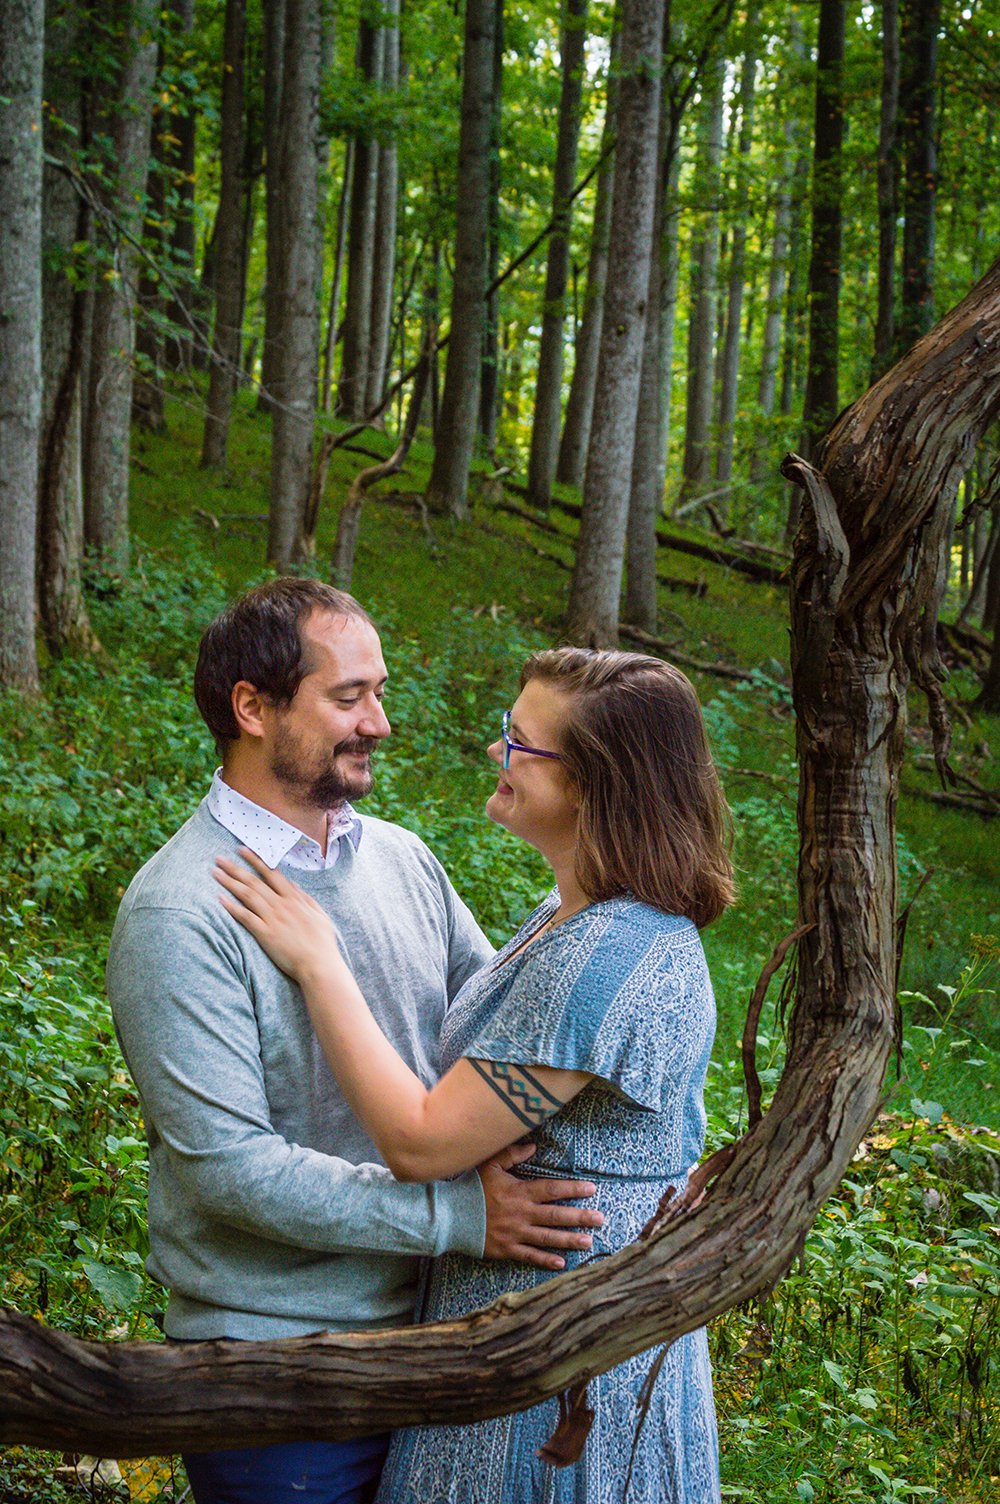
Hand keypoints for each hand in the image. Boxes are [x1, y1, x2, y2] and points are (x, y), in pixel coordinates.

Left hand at [214, 848, 343, 982]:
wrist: (319, 964)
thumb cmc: (322, 943)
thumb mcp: (320, 915)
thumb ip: (305, 899)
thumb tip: (293, 885)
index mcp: (294, 899)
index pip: (271, 873)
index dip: (256, 860)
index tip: (243, 850)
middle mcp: (281, 905)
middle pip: (254, 882)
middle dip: (236, 868)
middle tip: (220, 859)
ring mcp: (272, 919)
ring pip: (247, 895)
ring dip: (230, 882)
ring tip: (215, 873)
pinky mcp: (265, 934)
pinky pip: (245, 917)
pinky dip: (232, 907)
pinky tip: (220, 899)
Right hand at [478, 1142, 603, 1271]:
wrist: (450, 1216)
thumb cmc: (471, 1188)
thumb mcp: (489, 1164)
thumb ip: (512, 1154)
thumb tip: (533, 1147)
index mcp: (519, 1192)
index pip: (551, 1189)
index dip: (572, 1188)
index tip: (592, 1189)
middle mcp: (521, 1214)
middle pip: (556, 1215)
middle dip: (580, 1217)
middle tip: (600, 1219)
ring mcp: (515, 1233)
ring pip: (547, 1237)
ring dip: (569, 1239)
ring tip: (588, 1241)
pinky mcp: (506, 1249)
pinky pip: (529, 1256)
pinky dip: (545, 1260)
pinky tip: (561, 1263)